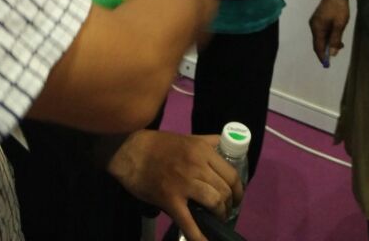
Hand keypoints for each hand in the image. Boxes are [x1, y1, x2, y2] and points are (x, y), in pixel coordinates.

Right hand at [106, 130, 242, 240]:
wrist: (130, 151)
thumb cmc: (158, 145)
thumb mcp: (187, 137)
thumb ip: (207, 141)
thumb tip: (224, 144)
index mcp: (202, 150)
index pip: (231, 173)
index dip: (238, 189)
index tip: (237, 197)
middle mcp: (197, 165)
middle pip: (225, 190)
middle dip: (230, 204)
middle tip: (226, 210)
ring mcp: (184, 183)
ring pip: (214, 202)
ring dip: (220, 214)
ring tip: (217, 218)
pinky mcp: (171, 200)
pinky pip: (190, 223)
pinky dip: (200, 237)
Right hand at [309, 0, 349, 63]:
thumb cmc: (338, 9)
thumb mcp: (339, 25)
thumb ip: (335, 40)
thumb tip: (331, 54)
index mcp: (317, 28)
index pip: (317, 46)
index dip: (322, 56)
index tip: (327, 64)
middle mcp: (313, 26)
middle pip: (318, 42)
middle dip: (327, 49)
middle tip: (338, 51)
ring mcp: (315, 22)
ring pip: (321, 37)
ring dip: (329, 42)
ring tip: (340, 43)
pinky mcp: (318, 19)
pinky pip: (322, 31)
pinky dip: (328, 36)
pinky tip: (336, 36)